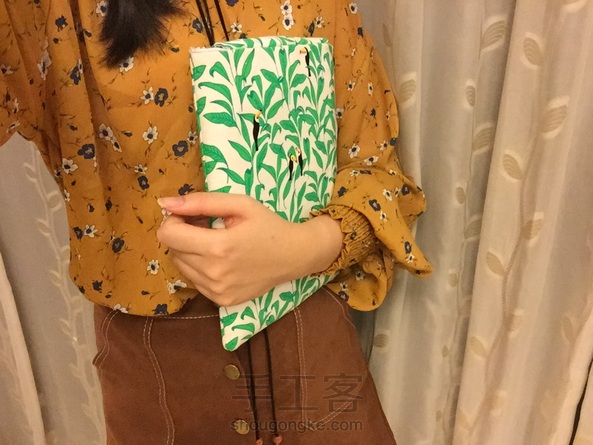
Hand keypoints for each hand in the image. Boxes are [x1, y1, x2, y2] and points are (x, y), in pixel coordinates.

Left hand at [156, 193, 342, 306]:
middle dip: (184, 234)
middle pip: (172, 250)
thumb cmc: (268, 225)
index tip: (194, 215)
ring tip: (215, 242)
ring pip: (181, 266)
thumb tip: (164, 203)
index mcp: (218, 247)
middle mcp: (214, 273)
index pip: (168, 235)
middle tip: (208, 226)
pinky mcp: (222, 301)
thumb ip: (201, 201)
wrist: (294, 256)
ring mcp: (217, 291)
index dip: (175, 220)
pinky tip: (221, 259)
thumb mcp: (240, 204)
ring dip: (190, 252)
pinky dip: (201, 268)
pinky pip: (195, 281)